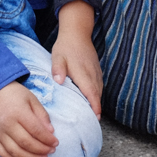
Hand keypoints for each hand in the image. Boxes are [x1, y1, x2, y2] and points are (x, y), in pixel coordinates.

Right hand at [0, 81, 57, 156]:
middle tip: (51, 151)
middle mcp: (7, 124)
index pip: (36, 130)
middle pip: (26, 143)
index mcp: (18, 112)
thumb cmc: (15, 94)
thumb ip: (42, 115)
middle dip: (41, 150)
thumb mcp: (32, 99)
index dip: (47, 139)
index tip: (56, 142)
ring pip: (15, 151)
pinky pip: (2, 153)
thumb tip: (50, 132)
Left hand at [51, 0, 102, 116]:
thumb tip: (58, 81)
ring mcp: (96, 72)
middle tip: (91, 124)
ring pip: (99, 91)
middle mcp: (92, 74)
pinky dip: (96, 95)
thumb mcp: (58, 56)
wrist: (77, 32)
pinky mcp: (97, 70)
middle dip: (96, 109)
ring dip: (96, 102)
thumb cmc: (66, 46)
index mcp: (83, 73)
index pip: (91, 93)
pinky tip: (91, 100)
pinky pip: (98, 86)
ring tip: (91, 116)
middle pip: (97, 95)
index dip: (95, 106)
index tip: (96, 118)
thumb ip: (58, 69)